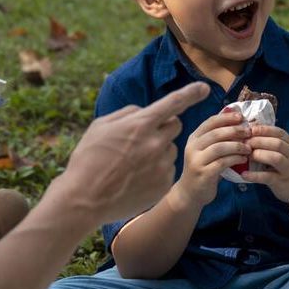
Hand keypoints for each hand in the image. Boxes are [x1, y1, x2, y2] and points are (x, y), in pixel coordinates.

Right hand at [57, 81, 209, 224]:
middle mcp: (155, 142)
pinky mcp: (164, 184)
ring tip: (133, 163)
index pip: (173, 103)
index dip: (191, 93)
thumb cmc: (88, 159)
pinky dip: (156, 170)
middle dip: (165, 126)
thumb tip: (146, 110)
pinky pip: (168, 169)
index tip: (205, 88)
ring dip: (158, 150)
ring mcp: (161, 165)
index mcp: (140, 124)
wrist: (84, 200)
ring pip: (170, 149)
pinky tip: (136, 178)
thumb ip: (128, 113)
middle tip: (145, 137)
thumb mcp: (101, 126)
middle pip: (176, 125)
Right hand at [173, 110, 252, 210]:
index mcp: (194, 138)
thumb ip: (217, 138)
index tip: (241, 117)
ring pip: (219, 147)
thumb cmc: (204, 168)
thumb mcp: (206, 150)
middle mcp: (192, 147)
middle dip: (235, 131)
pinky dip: (235, 159)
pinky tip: (243, 159)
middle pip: (215, 133)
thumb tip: (239, 122)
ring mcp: (196, 161)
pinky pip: (222, 162)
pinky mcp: (203, 174)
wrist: (190, 193)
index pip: (210, 122)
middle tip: (249, 132)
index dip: (226, 117)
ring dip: (237, 146)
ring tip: (248, 148)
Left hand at [240, 124, 288, 202]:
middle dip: (259, 141)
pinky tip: (244, 174)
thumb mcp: (284, 151)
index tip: (250, 129)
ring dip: (259, 155)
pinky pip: (268, 177)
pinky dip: (255, 176)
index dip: (264, 129)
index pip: (279, 132)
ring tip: (247, 156)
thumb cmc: (287, 165)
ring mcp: (287, 169)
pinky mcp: (281, 182)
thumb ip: (270, 141)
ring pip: (275, 158)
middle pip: (277, 143)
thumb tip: (251, 129)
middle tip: (245, 143)